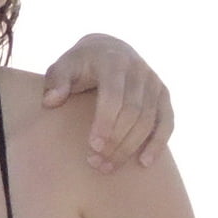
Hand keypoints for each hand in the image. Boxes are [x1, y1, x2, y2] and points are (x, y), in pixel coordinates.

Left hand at [39, 32, 173, 171]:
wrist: (107, 49)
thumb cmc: (79, 64)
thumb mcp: (62, 67)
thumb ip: (55, 82)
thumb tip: (51, 101)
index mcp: (114, 62)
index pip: (114, 96)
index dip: (106, 123)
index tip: (93, 147)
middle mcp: (138, 71)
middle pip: (133, 112)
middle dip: (116, 141)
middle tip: (97, 164)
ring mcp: (154, 83)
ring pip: (149, 120)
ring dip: (130, 147)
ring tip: (109, 167)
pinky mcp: (162, 95)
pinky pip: (166, 121)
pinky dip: (158, 142)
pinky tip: (144, 163)